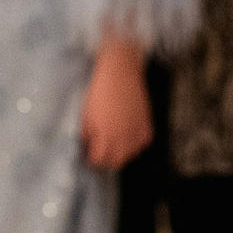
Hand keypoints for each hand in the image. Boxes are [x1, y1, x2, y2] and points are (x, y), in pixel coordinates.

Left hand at [81, 38, 153, 171]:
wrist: (120, 70)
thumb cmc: (99, 90)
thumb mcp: (86, 114)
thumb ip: (87, 135)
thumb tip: (89, 146)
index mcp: (105, 134)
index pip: (99, 160)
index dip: (92, 159)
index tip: (89, 153)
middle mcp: (123, 135)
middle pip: (116, 162)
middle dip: (106, 160)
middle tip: (100, 151)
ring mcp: (137, 129)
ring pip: (131, 154)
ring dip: (121, 153)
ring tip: (113, 143)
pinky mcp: (147, 123)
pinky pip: (143, 143)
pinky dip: (136, 144)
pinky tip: (128, 136)